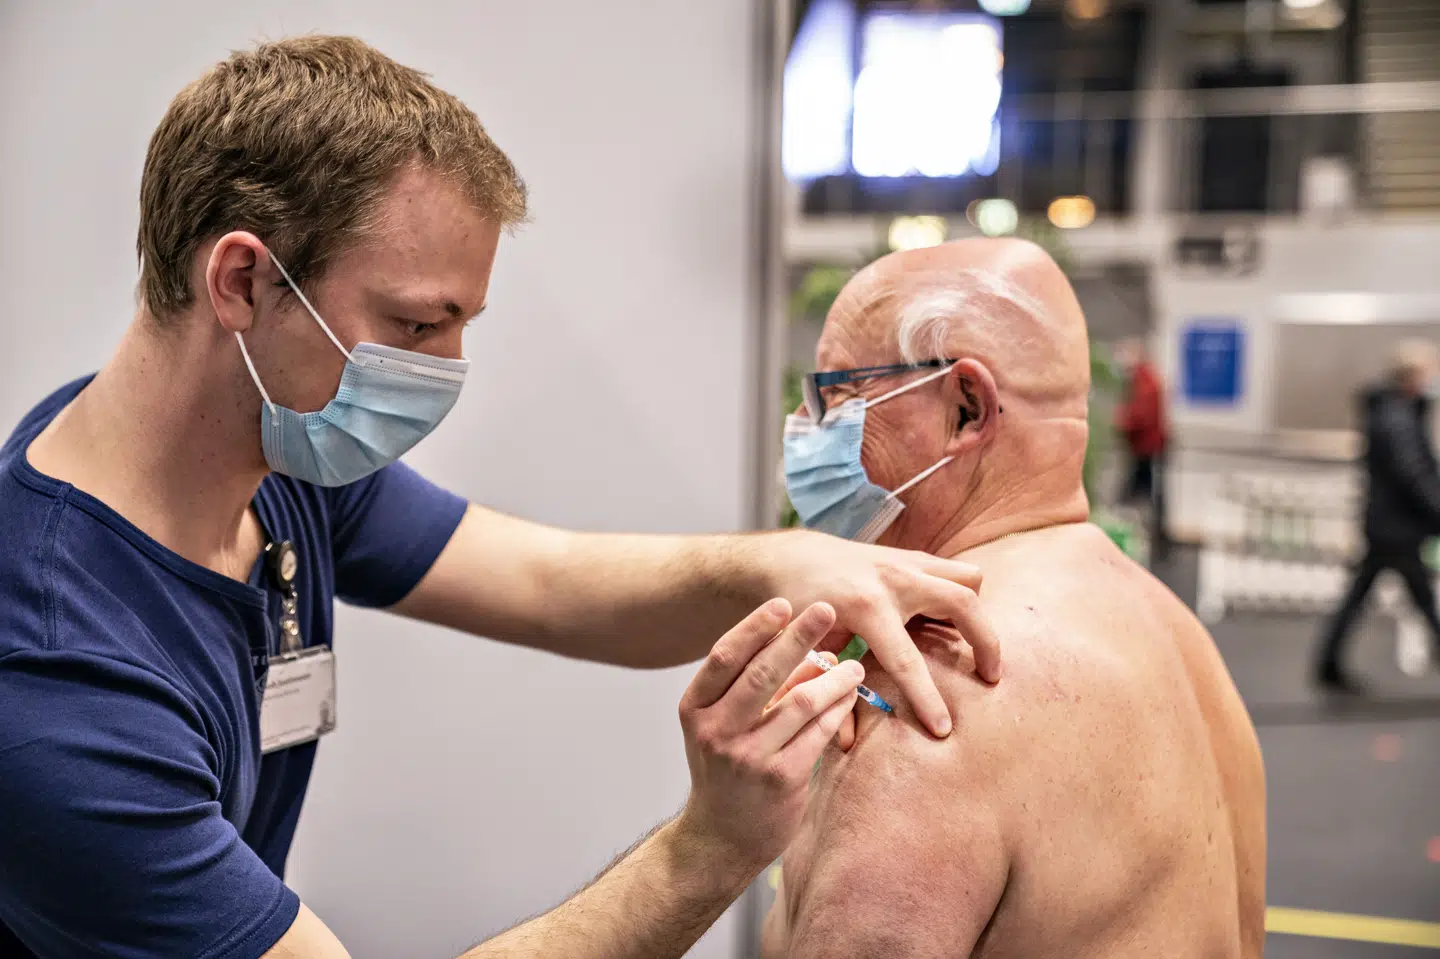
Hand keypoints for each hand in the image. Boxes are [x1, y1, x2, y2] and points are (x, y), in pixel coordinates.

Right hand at [676, 599, 862, 870]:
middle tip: (827, 608)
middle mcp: (715, 731)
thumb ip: (759, 687)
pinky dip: (838, 709)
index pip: (724, 656)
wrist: (720, 837)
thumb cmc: (727, 769)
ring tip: (854, 663)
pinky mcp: (780, 779)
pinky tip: (850, 697)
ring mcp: (747, 757)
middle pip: (763, 672)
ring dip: (833, 677)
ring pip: (801, 701)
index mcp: (695, 708)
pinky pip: (819, 732)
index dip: (755, 627)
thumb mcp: (726, 723)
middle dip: (799, 636)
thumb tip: (810, 648)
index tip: (783, 603)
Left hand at [754, 530, 1001, 737]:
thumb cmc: (795, 607)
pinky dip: (960, 597)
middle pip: (962, 604)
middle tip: (992, 678)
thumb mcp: (805, 651)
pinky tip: (947, 624)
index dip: (927, 699)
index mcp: (864, 607)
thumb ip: (828, 693)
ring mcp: (905, 561)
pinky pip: (955, 573)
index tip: (944, 729)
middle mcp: (892, 579)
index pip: (905, 660)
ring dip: (976, 612)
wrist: (789, 556)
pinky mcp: (912, 556)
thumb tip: (849, 744)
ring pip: (969, 579)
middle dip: (986, 643)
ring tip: (970, 645)